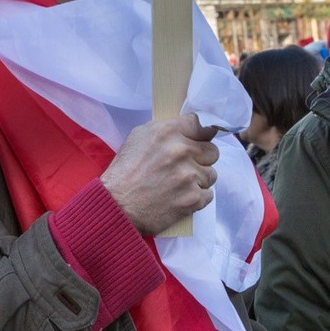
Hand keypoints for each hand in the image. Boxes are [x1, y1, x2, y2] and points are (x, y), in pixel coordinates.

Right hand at [101, 113, 218, 235]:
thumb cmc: (124, 171)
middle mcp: (181, 151)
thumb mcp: (138, 137)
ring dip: (199, 180)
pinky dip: (197, 197)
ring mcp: (189, 176)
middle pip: (212, 150)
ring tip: (180, 185)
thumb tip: (187, 128)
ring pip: (211, 174)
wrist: (116, 206)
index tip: (198, 141)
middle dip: (201, 159)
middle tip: (187, 166)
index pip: (201, 125)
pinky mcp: (193, 198)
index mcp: (168, 132)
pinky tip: (181, 197)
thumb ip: (166, 129)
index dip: (200, 134)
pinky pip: (208, 194)